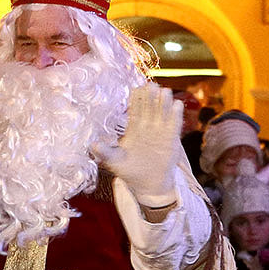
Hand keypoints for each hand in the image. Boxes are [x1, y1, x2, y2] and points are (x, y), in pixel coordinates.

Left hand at [92, 85, 182, 209]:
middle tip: (151, 85)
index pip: (135, 110)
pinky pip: (174, 124)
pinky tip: (177, 104)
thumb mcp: (115, 161)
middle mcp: (148, 127)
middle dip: (150, 97)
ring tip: (164, 91)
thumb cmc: (130, 171)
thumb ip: (105, 152)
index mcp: (133, 129)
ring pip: (162, 113)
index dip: (137, 100)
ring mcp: (161, 132)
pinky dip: (176, 115)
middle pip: (149, 108)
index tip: (137, 88)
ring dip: (163, 103)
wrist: (148, 184)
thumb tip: (92, 145)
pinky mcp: (172, 139)